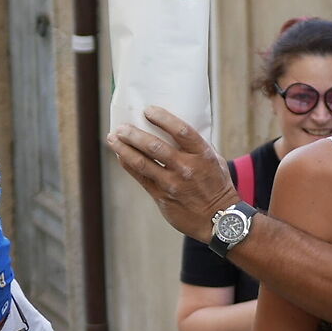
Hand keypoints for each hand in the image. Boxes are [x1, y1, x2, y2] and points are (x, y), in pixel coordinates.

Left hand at [105, 108, 237, 242]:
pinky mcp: (162, 198)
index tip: (148, 110)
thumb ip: (196, 145)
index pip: (181, 131)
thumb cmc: (216, 185)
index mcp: (202, 155)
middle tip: (121, 127)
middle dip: (134, 134)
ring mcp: (173, 184)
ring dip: (124, 149)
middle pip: (155, 147)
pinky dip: (129, 165)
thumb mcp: (215, 160)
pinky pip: (141, 178)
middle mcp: (187, 168)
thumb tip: (174, 127)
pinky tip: (121, 156)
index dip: (163, 118)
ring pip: (142, 163)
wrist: (219, 220)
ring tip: (112, 138)